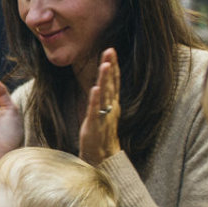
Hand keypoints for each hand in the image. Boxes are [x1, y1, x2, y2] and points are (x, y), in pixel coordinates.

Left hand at [78, 48, 120, 164]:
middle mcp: (110, 107)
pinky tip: (95, 89)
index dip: (113, 65)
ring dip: (105, 79)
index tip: (111, 50)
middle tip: (110, 50)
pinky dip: (95, 99)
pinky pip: (95, 110)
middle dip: (110, 66)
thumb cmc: (101, 133)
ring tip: (105, 65)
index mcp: (112, 103)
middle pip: (111, 83)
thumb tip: (102, 82)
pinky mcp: (94, 125)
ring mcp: (103, 115)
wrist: (102, 156)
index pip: (114, 80)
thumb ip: (104, 97)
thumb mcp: (103, 111)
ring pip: (105, 94)